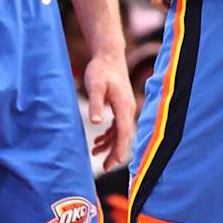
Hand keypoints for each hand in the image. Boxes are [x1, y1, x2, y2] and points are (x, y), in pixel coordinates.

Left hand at [83, 50, 136, 169]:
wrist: (109, 55)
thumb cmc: (101, 69)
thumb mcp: (94, 85)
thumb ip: (95, 103)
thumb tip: (96, 123)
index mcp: (123, 106)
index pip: (124, 133)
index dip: (118, 150)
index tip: (112, 163)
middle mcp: (128, 109)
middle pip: (124, 136)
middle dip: (115, 153)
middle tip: (104, 167)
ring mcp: (125, 108)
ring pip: (120, 132)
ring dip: (109, 144)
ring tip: (94, 153)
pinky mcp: (120, 106)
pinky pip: (117, 126)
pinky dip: (109, 135)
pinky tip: (98, 141)